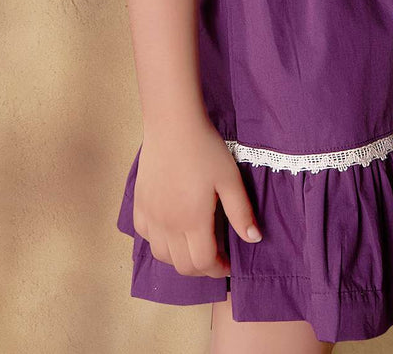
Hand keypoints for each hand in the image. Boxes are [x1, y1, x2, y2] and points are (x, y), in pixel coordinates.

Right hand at [133, 116, 262, 277]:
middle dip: (201, 267)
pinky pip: (145, 235)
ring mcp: (150, 215)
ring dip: (178, 258)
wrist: (173, 124)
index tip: (228, 263)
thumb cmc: (205, 149)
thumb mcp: (230, 179)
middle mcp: (167, 225)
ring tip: (193, 244)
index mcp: (192, 221)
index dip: (218, 269)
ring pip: (161, 254)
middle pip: (182, 265)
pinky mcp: (139, 202)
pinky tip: (170, 228)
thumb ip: (241, 213)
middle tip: (214, 255)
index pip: (203, 263)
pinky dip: (158, 240)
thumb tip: (254, 240)